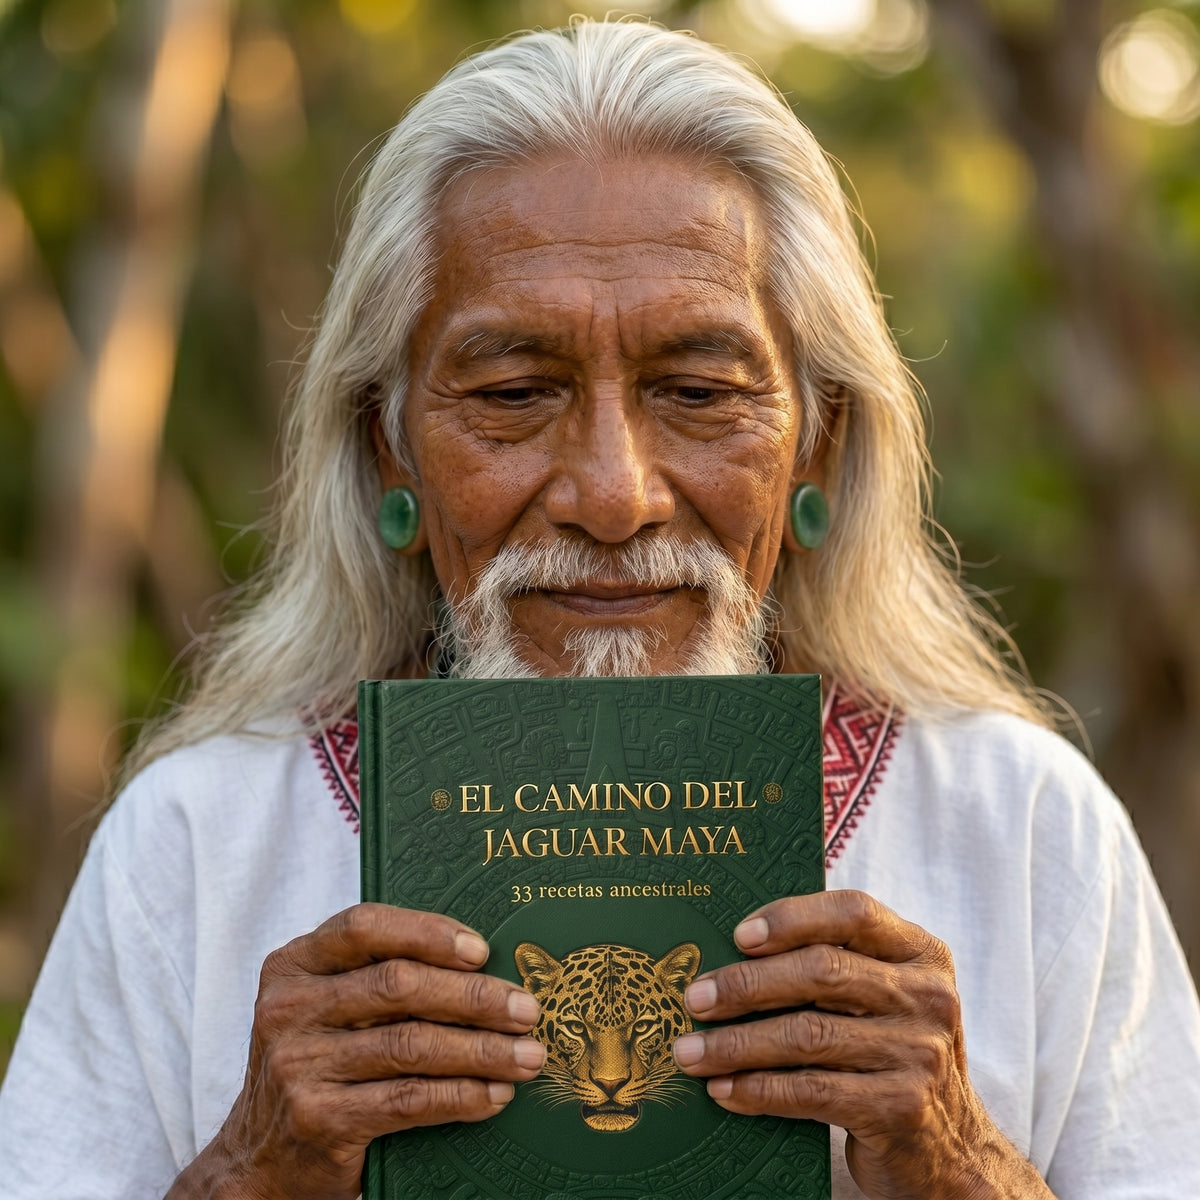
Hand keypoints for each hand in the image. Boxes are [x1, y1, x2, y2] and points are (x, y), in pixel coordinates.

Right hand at [166, 903, 542, 1199]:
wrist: (259, 1161)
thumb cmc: (318, 1065)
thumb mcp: (328, 1009)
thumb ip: (377, 978)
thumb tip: (483, 964)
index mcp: (292, 965)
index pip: (364, 926)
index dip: (428, 932)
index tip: (483, 950)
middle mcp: (289, 1009)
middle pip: (399, 985)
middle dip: (474, 996)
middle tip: (527, 1008)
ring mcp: (299, 1065)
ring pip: (412, 1044)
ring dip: (483, 1049)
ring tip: (528, 1056)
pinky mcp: (320, 1119)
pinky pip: (409, 1099)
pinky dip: (462, 1095)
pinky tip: (496, 1094)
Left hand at [671, 890, 1053, 1199]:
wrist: (950, 1153)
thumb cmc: (891, 1056)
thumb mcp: (884, 1000)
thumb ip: (835, 968)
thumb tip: (731, 954)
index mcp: (922, 954)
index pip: (853, 912)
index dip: (792, 917)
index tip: (738, 935)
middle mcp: (928, 997)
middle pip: (820, 973)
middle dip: (746, 985)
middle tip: (695, 998)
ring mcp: (919, 1054)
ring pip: (807, 1035)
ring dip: (737, 1044)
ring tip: (690, 1051)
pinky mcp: (902, 1109)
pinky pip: (812, 1091)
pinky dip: (758, 1090)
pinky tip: (724, 1090)